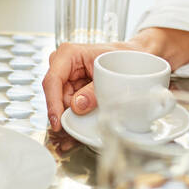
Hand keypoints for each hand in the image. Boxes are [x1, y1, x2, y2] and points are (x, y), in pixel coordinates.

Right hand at [41, 28, 188, 130]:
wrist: (136, 56)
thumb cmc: (125, 56)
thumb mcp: (112, 73)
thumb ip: (93, 90)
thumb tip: (77, 106)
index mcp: (68, 54)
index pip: (52, 80)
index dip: (52, 103)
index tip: (58, 122)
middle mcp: (63, 65)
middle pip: (55, 95)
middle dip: (62, 115)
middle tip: (70, 134)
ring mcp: (67, 78)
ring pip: (61, 103)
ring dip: (69, 119)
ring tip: (77, 134)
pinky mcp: (73, 89)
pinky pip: (70, 106)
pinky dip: (75, 118)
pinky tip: (77, 131)